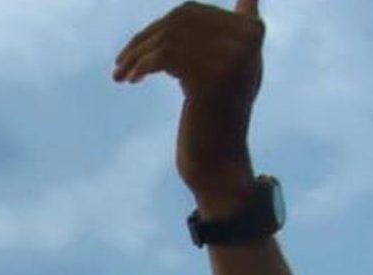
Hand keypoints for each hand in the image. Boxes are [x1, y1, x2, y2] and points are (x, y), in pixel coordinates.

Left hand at [114, 1, 262, 215]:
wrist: (218, 162)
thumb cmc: (217, 116)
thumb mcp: (229, 67)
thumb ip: (234, 32)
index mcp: (253, 33)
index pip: (193, 12)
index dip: (160, 25)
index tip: (141, 46)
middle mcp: (248, 43)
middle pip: (177, 22)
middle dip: (143, 38)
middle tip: (120, 61)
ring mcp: (232, 59)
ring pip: (167, 39)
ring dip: (136, 54)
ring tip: (120, 73)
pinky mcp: (211, 79)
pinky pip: (165, 57)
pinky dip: (142, 65)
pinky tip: (131, 80)